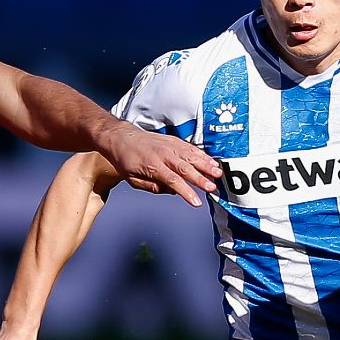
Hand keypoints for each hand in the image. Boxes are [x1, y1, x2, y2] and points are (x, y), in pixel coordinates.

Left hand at [95, 123, 219, 206]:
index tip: (196, 202)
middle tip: (212, 188)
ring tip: (218, 173)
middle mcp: (163, 154)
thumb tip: (172, 191)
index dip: (186, 192)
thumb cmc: (126, 160)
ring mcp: (169, 145)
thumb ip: (152, 187)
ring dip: (206, 165)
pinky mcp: (174, 140)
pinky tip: (211, 162)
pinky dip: (202, 155)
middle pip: (185, 168)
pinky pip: (190, 148)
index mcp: (152, 166)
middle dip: (200, 179)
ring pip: (191, 156)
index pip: (173, 181)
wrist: (122, 138)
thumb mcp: (132, 179)